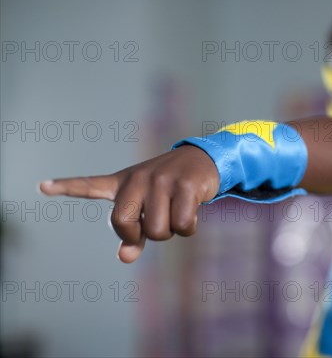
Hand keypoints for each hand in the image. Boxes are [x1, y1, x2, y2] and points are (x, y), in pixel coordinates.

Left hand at [39, 145, 219, 262]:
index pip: (90, 185)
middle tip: (154, 224)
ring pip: (157, 230)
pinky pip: (182, 225)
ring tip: (177, 212)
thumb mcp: (147, 209)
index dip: (65, 187)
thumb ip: (132, 235)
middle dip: (141, 235)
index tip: (42, 187)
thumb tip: (124, 258)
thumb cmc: (169, 189)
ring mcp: (161, 180)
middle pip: (124, 225)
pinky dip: (189, 228)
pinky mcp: (184, 185)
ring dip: (171, 231)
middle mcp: (137, 179)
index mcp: (123, 183)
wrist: (202, 161)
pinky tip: (192, 210)